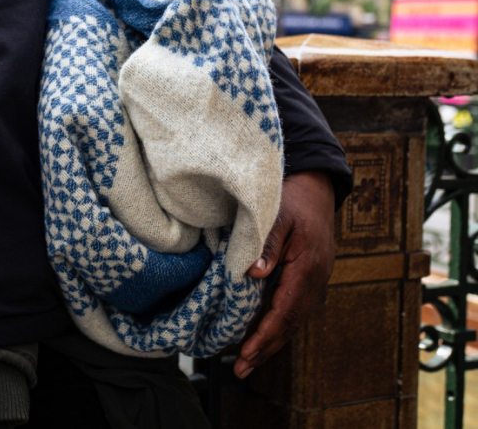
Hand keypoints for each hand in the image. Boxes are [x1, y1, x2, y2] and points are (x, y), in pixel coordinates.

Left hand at [234, 170, 335, 378]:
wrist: (316, 187)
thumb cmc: (292, 198)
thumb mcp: (276, 216)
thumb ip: (266, 244)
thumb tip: (253, 274)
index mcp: (306, 269)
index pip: (284, 312)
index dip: (264, 336)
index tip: (245, 354)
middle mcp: (314, 281)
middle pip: (290, 324)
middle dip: (265, 349)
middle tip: (241, 370)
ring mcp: (314, 281)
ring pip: (292, 320)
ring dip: (271, 342)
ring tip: (247, 362)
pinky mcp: (308, 278)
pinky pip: (293, 309)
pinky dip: (277, 326)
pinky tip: (261, 335)